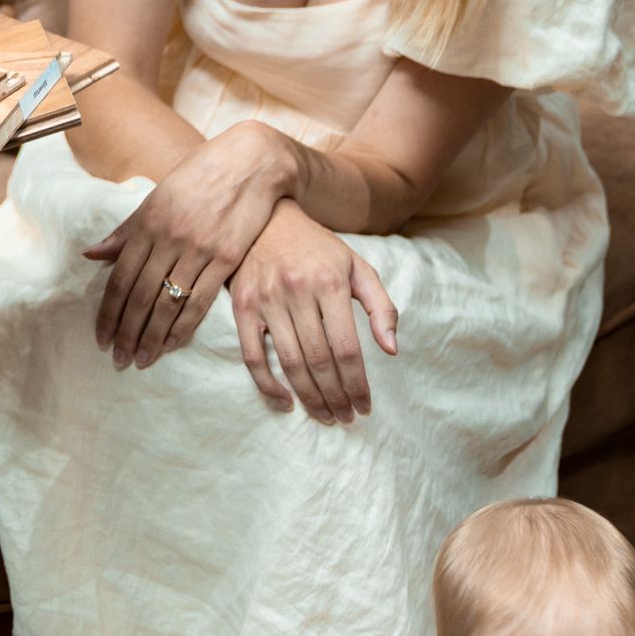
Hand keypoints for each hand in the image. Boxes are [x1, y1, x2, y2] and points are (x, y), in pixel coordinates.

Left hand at [81, 123, 296, 368]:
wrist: (249, 162)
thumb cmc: (199, 177)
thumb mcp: (158, 196)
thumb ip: (127, 230)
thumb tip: (92, 254)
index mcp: (147, 222)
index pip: (120, 277)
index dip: (108, 311)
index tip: (101, 337)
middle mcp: (168, 238)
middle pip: (140, 296)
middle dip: (126, 332)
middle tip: (118, 359)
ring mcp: (198, 249)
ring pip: (168, 303)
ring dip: (152, 336)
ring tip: (142, 359)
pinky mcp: (226, 259)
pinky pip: (201, 301)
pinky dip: (184, 326)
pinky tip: (173, 343)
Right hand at [227, 201, 398, 423]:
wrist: (267, 217)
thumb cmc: (318, 248)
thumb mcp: (357, 267)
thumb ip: (380, 307)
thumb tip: (392, 349)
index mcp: (330, 283)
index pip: (347, 348)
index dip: (357, 384)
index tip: (365, 406)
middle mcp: (297, 291)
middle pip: (319, 361)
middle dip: (336, 397)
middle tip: (346, 418)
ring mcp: (266, 299)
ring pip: (289, 363)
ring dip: (309, 398)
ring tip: (325, 415)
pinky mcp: (242, 305)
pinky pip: (252, 356)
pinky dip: (267, 385)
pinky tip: (285, 401)